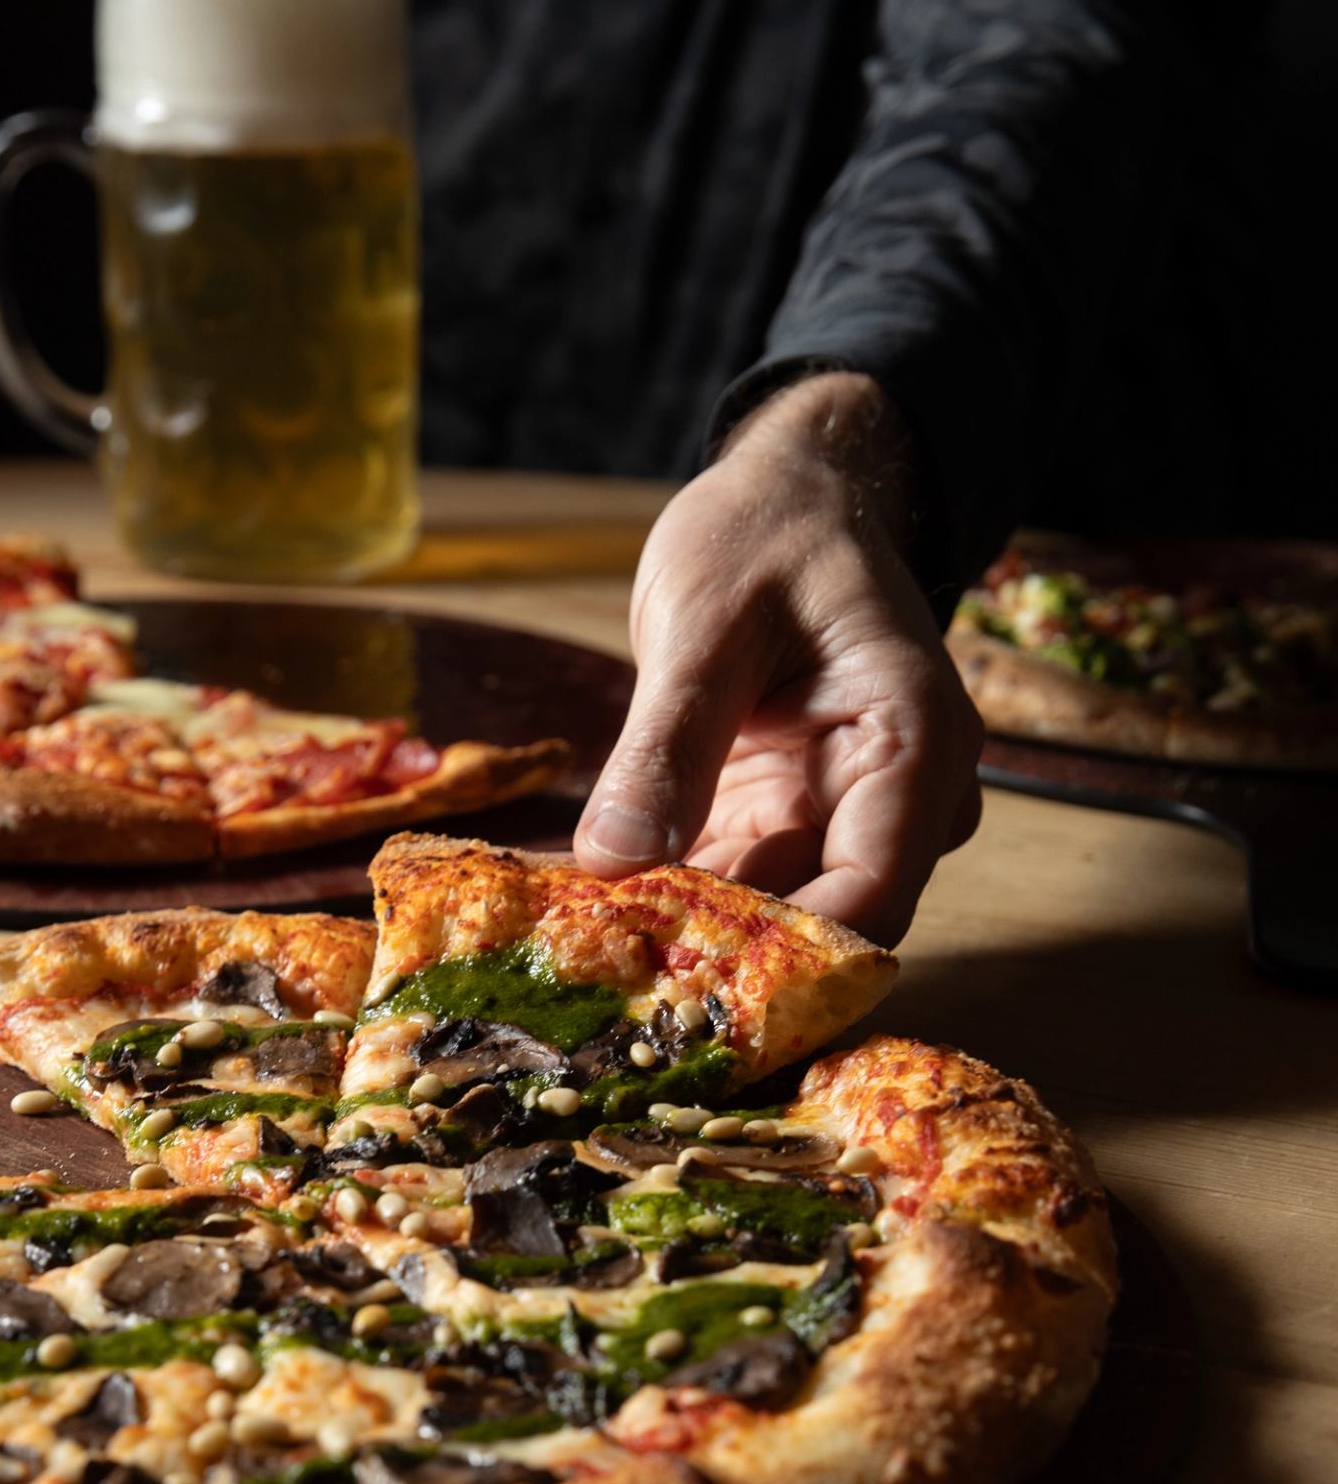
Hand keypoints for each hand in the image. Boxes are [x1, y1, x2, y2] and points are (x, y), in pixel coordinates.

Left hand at [573, 372, 981, 943]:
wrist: (787, 499)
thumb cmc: (768, 534)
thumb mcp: (706, 626)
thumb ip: (668, 747)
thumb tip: (616, 860)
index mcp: (913, 747)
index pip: (871, 899)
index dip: (782, 962)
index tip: (672, 984)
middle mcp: (895, 804)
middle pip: (817, 925)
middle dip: (714, 960)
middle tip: (596, 981)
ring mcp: (837, 819)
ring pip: (763, 919)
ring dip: (676, 939)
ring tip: (571, 953)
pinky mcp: (780, 824)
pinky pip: (725, 887)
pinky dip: (660, 902)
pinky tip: (576, 913)